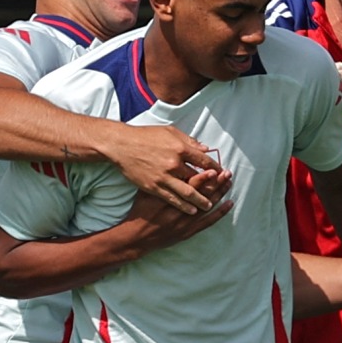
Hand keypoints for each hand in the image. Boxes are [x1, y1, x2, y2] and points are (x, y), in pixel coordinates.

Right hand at [105, 124, 223, 213]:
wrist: (120, 145)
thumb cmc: (145, 136)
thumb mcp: (169, 132)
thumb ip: (189, 141)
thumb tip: (205, 149)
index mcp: (180, 148)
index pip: (204, 160)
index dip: (215, 168)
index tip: (221, 173)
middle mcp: (174, 164)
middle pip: (199, 178)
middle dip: (211, 185)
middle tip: (220, 190)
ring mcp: (164, 177)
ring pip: (188, 192)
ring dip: (200, 200)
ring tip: (208, 205)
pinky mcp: (153, 187)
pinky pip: (172, 199)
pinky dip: (184, 205)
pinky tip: (192, 210)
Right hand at [123, 167, 232, 250]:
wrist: (135, 237)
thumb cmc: (139, 211)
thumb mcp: (145, 191)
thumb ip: (161, 179)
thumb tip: (175, 165)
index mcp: (167, 198)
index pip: (188, 185)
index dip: (203, 177)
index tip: (214, 169)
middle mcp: (178, 210)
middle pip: (202, 194)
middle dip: (216, 182)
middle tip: (227, 172)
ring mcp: (185, 222)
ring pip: (207, 205)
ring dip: (220, 193)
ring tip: (229, 182)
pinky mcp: (188, 231)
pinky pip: (208, 222)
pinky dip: (220, 212)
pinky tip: (230, 203)